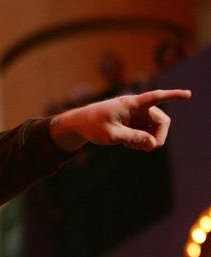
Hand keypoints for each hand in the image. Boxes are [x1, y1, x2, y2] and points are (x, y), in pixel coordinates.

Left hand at [49, 89, 191, 151]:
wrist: (80, 123)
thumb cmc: (92, 126)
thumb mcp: (110, 135)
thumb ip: (132, 138)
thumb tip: (153, 144)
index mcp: (131, 104)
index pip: (155, 97)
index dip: (172, 96)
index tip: (188, 95)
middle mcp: (137, 107)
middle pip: (161, 121)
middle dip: (158, 136)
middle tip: (146, 149)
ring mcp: (137, 115)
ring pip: (156, 128)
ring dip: (148, 139)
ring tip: (130, 145)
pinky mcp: (134, 122)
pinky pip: (148, 132)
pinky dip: (143, 140)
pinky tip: (129, 144)